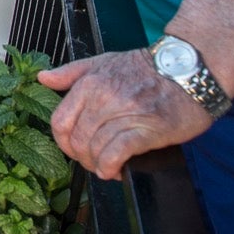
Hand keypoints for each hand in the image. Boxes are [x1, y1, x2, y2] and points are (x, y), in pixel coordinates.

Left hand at [38, 50, 214, 179]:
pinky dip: (111, 167)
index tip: (74, 149)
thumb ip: (71, 72)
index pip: (60, 122)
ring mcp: (126, 113)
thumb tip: (43, 78)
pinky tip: (116, 171)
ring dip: (98, 166)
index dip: (63, 142)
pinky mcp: (148, 129)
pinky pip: (117, 153)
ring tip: (108, 166)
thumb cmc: (146, 67)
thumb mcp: (103, 61)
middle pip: (77, 140)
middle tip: (94, 161)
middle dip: (82, 158)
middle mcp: (103, 98)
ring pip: (95, 149)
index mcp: (89, 83)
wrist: (190, 68)